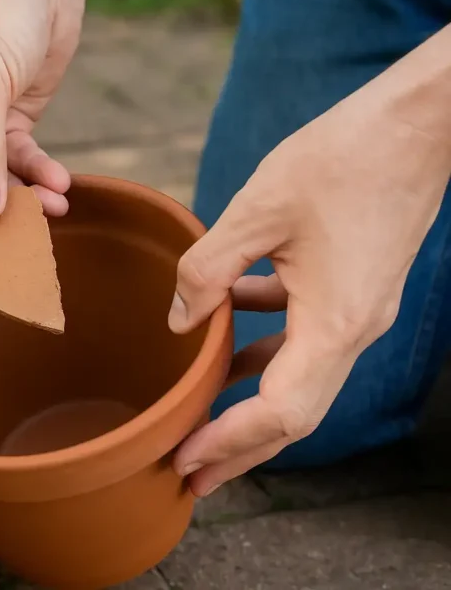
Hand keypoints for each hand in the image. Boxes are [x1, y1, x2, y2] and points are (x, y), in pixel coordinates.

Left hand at [168, 80, 450, 495]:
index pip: (279, 413)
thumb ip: (207, 270)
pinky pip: (305, 337)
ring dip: (250, 404)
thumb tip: (179, 321)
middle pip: (293, 415)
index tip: (183, 460)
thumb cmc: (343, 157)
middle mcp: (353, 331)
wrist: (417, 121)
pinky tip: (226, 332)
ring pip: (298, 379)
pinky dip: (264, 347)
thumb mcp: (256, 210)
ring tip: (200, 421)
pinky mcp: (355, 289)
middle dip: (240, 448)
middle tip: (188, 473)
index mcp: (334, 324)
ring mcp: (358, 312)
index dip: (228, 442)